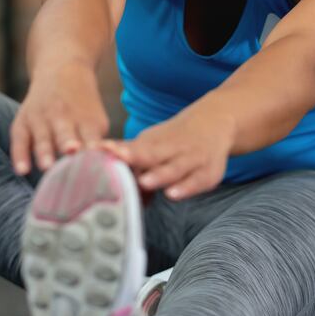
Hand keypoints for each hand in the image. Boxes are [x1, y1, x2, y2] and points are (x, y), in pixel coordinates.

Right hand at [10, 63, 109, 175]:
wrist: (61, 71)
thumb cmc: (82, 107)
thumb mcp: (96, 120)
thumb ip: (98, 144)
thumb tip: (106, 171)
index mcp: (85, 118)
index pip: (90, 136)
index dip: (93, 148)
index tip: (97, 162)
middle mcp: (62, 116)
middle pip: (65, 133)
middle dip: (68, 143)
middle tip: (71, 152)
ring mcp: (41, 118)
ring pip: (42, 136)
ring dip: (45, 151)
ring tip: (46, 167)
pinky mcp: (23, 121)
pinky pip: (19, 140)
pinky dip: (19, 155)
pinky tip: (21, 170)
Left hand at [101, 109, 231, 200]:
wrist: (216, 121)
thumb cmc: (174, 139)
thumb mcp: (151, 143)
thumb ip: (129, 157)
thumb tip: (98, 167)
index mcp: (154, 143)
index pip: (135, 148)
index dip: (119, 151)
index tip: (103, 151)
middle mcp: (172, 149)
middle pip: (152, 155)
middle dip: (135, 159)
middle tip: (117, 162)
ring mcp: (191, 159)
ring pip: (174, 168)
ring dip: (159, 175)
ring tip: (144, 182)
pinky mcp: (208, 173)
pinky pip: (197, 182)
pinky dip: (186, 188)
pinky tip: (172, 194)